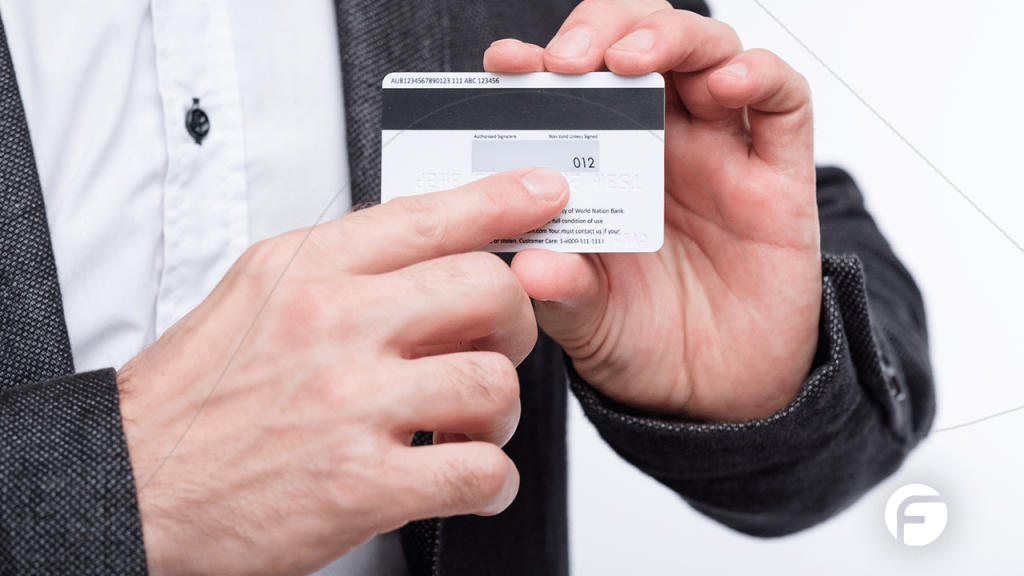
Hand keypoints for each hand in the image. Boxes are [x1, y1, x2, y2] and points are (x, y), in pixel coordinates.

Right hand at [116, 168, 568, 574]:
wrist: (136, 486)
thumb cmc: (195, 399)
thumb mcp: (254, 295)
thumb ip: (339, 266)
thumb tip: (427, 247)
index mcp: (306, 272)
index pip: (427, 217)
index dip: (501, 200)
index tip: (542, 195)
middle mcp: (334, 326)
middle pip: (488, 291)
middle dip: (514, 322)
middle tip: (496, 344)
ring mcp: (352, 404)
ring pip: (495, 383)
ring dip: (500, 411)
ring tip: (472, 424)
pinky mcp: (364, 484)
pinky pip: (480, 470)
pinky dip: (492, 479)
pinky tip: (469, 476)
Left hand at [484, 1, 820, 421]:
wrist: (714, 396)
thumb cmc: (641, 341)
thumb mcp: (585, 321)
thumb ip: (561, 291)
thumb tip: (533, 266)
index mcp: (599, 164)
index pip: (571, 86)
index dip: (538, 63)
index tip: (503, 64)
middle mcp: (658, 144)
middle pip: (640, 41)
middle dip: (604, 30)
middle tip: (568, 60)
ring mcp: (720, 153)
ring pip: (708, 52)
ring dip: (669, 36)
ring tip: (631, 60)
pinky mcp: (778, 177)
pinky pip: (783, 103)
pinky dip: (759, 75)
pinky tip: (726, 83)